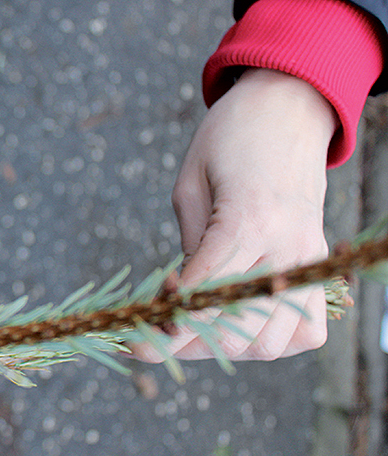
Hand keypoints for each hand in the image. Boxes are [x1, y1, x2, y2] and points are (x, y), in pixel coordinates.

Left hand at [131, 68, 336, 361]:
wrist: (288, 107)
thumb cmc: (228, 140)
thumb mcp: (190, 186)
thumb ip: (191, 248)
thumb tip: (181, 303)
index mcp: (246, 221)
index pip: (203, 296)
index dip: (165, 324)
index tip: (137, 334)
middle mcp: (285, 247)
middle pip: (239, 330)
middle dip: (189, 343)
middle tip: (155, 335)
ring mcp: (308, 260)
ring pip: (274, 342)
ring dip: (228, 347)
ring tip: (192, 330)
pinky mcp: (318, 264)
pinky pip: (307, 330)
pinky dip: (274, 341)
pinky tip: (239, 325)